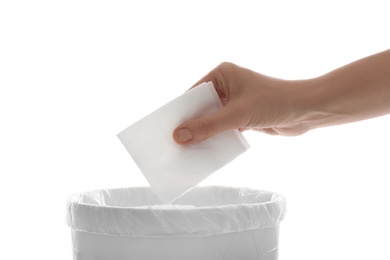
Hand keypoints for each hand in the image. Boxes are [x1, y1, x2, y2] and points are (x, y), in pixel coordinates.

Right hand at [173, 62, 309, 143]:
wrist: (306, 111)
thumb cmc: (274, 102)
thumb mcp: (236, 115)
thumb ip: (207, 126)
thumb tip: (179, 136)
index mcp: (222, 74)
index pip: (194, 93)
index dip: (181, 111)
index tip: (167, 128)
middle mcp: (227, 86)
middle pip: (202, 107)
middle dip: (191, 124)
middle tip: (174, 142)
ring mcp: (235, 101)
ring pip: (212, 119)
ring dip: (203, 133)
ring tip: (186, 149)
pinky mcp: (243, 116)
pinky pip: (223, 127)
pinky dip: (216, 137)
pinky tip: (205, 150)